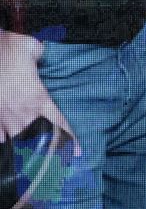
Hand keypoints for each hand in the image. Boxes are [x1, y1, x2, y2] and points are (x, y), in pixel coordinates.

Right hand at [0, 32, 76, 150]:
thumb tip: (40, 53)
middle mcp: (22, 111)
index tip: (76, 153)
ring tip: (30, 160)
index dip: (69, 140)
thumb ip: (39, 54)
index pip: (59, 124)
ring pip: (16, 141)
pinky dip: (3, 141)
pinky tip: (7, 147)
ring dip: (24, 149)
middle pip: (38, 139)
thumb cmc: (6, 47)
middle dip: (46, 151)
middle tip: (54, 161)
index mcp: (38, 98)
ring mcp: (3, 115)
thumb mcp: (30, 47)